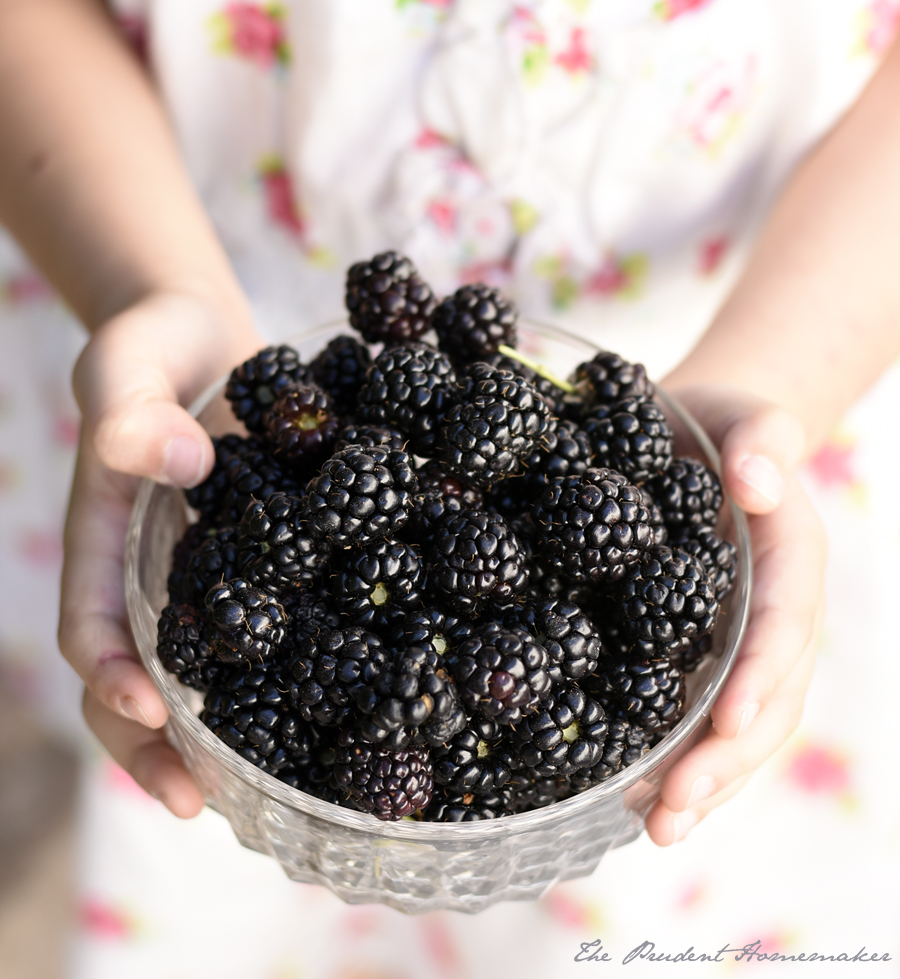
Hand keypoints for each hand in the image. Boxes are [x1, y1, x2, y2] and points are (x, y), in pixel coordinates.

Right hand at [58, 291, 260, 816]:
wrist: (208, 336)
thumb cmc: (152, 344)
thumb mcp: (127, 361)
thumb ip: (132, 410)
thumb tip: (179, 463)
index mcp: (111, 542)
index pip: (94, 624)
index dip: (111, 676)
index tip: (146, 713)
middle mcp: (163, 575)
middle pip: (149, 677)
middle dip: (161, 747)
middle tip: (199, 804)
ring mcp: (221, 576)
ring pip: (220, 670)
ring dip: (235, 733)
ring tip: (276, 790)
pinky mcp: (276, 563)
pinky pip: (285, 623)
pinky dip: (305, 667)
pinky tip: (354, 701)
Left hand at [644, 385, 825, 844]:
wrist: (699, 438)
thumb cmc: (721, 426)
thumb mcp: (744, 416)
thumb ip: (761, 439)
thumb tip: (754, 485)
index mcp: (787, 562)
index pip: (783, 627)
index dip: (760, 677)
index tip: (725, 723)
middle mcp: (771, 615)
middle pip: (765, 700)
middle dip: (724, 761)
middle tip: (672, 811)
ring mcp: (737, 643)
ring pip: (737, 726)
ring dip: (702, 783)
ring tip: (656, 829)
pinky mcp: (696, 654)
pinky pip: (699, 715)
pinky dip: (676, 760)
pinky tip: (635, 798)